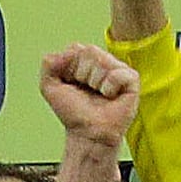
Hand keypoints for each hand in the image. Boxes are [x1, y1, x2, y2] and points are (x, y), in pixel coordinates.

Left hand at [39, 40, 139, 154]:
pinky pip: (117, 74)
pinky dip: (109, 87)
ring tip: (99, 95)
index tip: (71, 85)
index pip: (75, 48)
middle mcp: (103, 60)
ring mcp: (118, 68)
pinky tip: (110, 96)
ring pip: (102, 61)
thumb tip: (65, 52)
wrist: (87, 133)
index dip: (69, 69)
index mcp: (86, 58)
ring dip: (94, 83)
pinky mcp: (132, 80)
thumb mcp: (49, 87)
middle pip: (89, 51)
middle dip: (81, 75)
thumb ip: (48, 64)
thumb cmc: (73, 112)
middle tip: (86, 91)